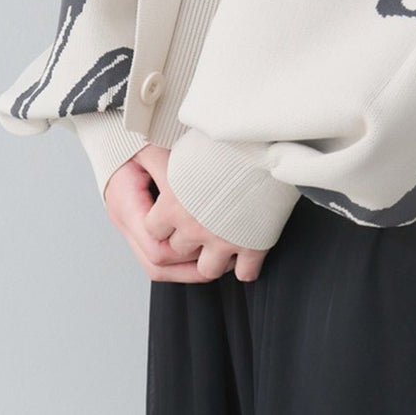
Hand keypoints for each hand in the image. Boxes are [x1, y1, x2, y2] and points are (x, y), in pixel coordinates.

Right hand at [105, 148, 224, 282]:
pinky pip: (157, 255)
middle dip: (190, 268)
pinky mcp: (139, 226)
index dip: (186, 251)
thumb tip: (196, 195)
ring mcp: (130, 227)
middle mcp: (125, 221)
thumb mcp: (154, 153)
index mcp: (126, 206)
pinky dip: (180, 260)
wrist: (111, 140)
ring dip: (187, 269)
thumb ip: (173, 175)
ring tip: (218, 262)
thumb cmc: (133, 143)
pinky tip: (203, 252)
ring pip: (156, 266)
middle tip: (223, 259)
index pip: (155, 247)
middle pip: (155, 264)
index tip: (212, 242)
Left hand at [136, 145, 269, 282]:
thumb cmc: (220, 143)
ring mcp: (224, 240)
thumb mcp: (183, 150)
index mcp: (172, 205)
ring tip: (221, 241)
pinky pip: (245, 273)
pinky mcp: (254, 245)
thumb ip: (166, 165)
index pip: (153, 230)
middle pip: (180, 251)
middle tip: (200, 224)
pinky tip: (247, 251)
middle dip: (189, 240)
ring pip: (209, 270)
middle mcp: (194, 227)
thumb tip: (153, 157)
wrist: (262, 145)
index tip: (173, 214)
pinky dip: (246, 266)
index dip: (163, 222)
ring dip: (214, 259)